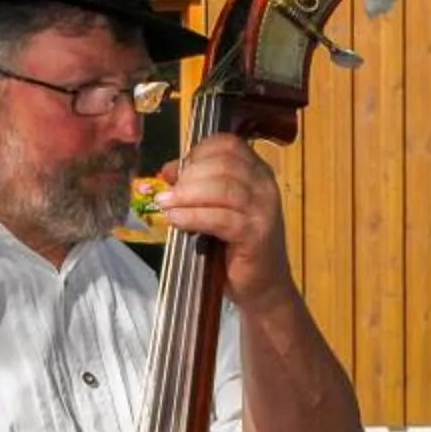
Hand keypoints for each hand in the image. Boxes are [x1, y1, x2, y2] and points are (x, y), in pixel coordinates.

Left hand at [155, 133, 291, 306]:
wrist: (263, 286)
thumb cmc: (235, 245)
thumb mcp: (216, 208)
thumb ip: (198, 186)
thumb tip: (169, 169)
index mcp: (257, 172)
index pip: (228, 145)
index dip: (198, 152)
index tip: (175, 172)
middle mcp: (265, 185)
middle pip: (223, 164)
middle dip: (189, 176)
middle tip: (167, 194)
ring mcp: (264, 209)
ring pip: (223, 188)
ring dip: (187, 195)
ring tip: (165, 205)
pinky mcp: (256, 234)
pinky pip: (221, 217)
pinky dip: (194, 216)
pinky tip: (177, 221)